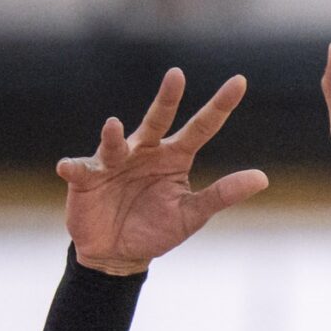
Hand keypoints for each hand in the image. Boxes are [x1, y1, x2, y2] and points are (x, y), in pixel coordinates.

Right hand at [59, 69, 269, 275]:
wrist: (118, 254)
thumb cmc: (156, 229)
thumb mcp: (192, 214)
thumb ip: (223, 194)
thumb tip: (263, 178)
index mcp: (174, 157)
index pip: (201, 128)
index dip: (220, 106)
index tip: (240, 81)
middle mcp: (145, 151)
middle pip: (158, 120)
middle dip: (167, 99)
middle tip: (177, 75)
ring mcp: (114, 161)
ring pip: (115, 143)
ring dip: (114, 136)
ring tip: (114, 127)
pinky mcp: (85, 178)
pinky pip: (80, 170)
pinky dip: (74, 168)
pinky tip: (68, 168)